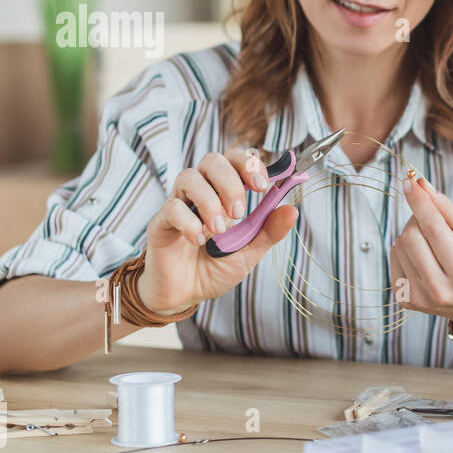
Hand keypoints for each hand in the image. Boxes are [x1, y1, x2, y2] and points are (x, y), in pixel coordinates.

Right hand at [137, 146, 296, 314]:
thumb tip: (292, 210)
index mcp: (225, 192)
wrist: (187, 295)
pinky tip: (198, 240)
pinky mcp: (161, 222)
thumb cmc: (216, 267)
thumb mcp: (250, 251)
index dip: (249, 164)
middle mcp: (201, 192)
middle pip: (212, 160)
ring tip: (219, 230)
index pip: (235, 158)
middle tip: (238, 213)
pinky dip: (189, 222)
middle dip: (230, 182)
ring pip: (189, 177)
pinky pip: (172, 207)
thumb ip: (269, 231)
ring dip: (210, 201)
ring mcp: (180, 204)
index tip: (262, 186)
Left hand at [390, 173, 452, 324]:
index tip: (410, 181)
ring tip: (431, 245)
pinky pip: (394, 258)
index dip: (419, 201)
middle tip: (433, 224)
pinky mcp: (405, 299)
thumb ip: (448, 210)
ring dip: (412, 235)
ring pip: (399, 245)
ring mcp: (419, 297)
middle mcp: (439, 289)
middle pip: (411, 235)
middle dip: (418, 220)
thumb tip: (422, 186)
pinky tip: (423, 258)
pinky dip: (405, 250)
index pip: (432, 228)